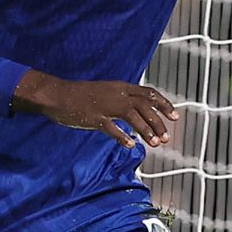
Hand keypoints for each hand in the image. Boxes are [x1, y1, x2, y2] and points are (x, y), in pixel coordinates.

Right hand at [12, 69, 176, 150]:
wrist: (57, 94)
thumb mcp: (105, 92)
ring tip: (155, 144)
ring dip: (146, 130)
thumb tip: (136, 112)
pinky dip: (122, 137)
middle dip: (158, 122)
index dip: (164, 104)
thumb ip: (121, 100)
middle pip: (145, 106)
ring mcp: (105, 105)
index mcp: (120, 87)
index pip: (148, 93)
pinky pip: (111, 127)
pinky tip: (131, 145)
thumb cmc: (80, 96)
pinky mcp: (94, 117)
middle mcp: (116, 94)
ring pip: (133, 116)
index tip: (175, 116)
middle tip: (166, 137)